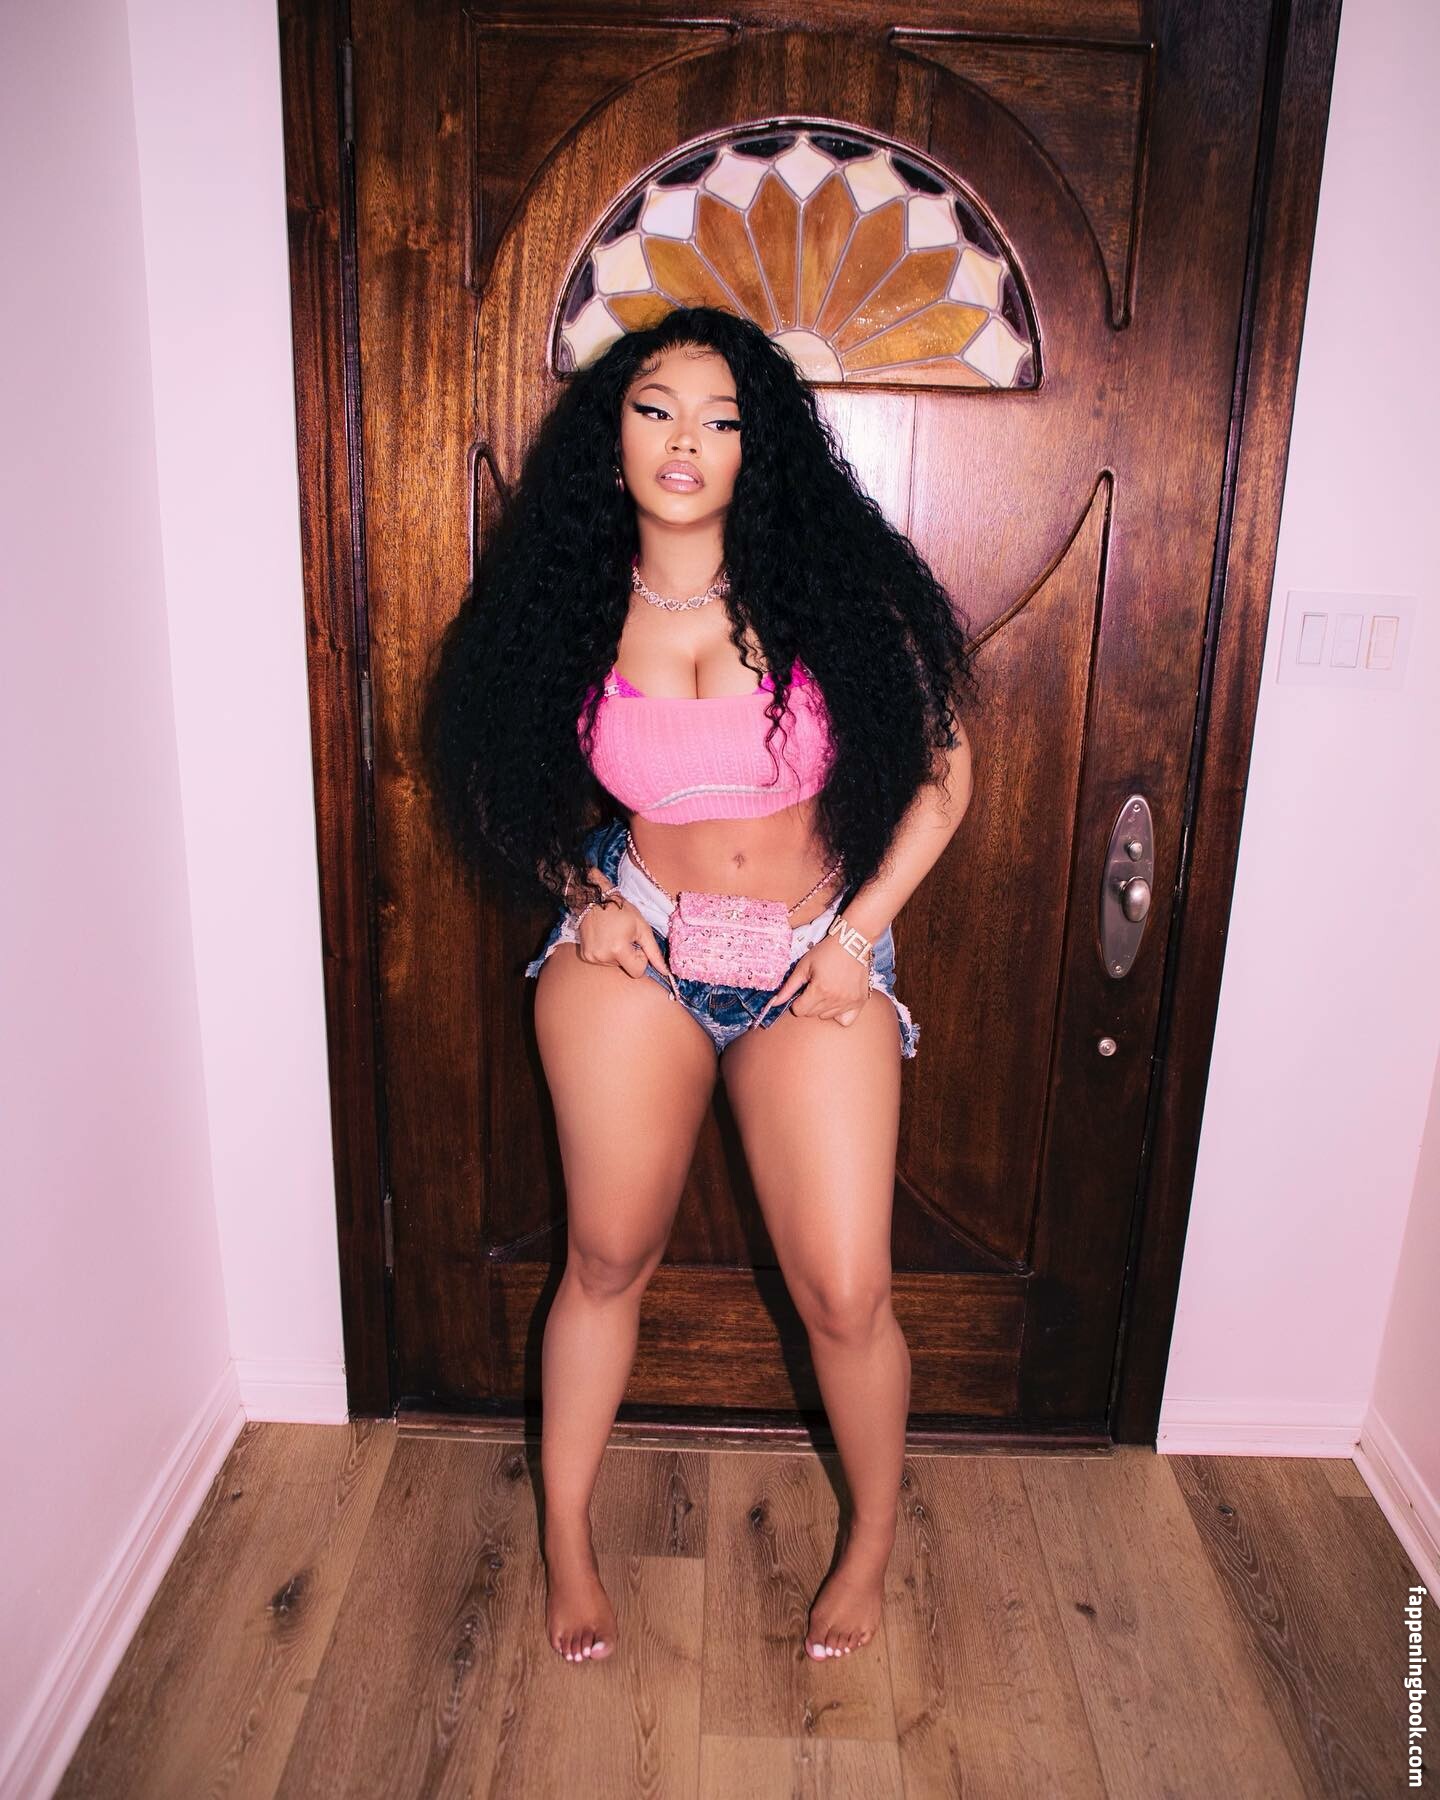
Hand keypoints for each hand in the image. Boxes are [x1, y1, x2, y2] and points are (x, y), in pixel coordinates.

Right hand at [575, 894, 680, 1000]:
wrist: (595, 899)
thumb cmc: (620, 910)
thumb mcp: (642, 928)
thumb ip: (653, 951)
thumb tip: (665, 971)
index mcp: (618, 949)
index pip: (637, 972)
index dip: (640, 959)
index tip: (636, 944)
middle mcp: (603, 956)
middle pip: (625, 967)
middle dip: (628, 955)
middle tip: (624, 936)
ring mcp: (592, 957)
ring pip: (614, 965)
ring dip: (617, 954)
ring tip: (613, 935)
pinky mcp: (585, 956)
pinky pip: (603, 961)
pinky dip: (606, 953)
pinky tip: (604, 938)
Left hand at [756, 932, 872, 1027]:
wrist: (852, 942)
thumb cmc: (826, 952)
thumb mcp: (803, 966)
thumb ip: (789, 987)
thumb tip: (774, 1003)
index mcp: (820, 990)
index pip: (799, 1011)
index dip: (797, 1001)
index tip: (803, 990)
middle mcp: (835, 999)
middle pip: (812, 1014)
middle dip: (809, 1002)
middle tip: (815, 986)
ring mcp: (849, 1002)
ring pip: (826, 1016)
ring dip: (823, 1007)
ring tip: (828, 989)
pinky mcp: (860, 1002)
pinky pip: (845, 1020)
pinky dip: (839, 1014)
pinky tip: (838, 1001)